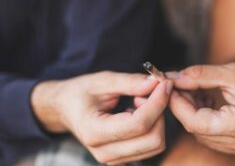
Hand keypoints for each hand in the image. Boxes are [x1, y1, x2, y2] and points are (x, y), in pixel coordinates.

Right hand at [31, 71, 172, 164]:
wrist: (65, 109)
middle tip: (147, 92)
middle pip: (153, 139)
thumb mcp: (102, 81)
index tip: (164, 83)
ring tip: (139, 102)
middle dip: (159, 111)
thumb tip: (157, 83)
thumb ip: (130, 82)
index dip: (157, 102)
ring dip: (157, 119)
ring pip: (155, 144)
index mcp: (94, 131)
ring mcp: (113, 159)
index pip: (139, 124)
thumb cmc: (80, 93)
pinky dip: (153, 126)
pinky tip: (137, 112)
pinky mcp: (122, 158)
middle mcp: (104, 152)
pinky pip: (150, 146)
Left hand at [167, 63, 234, 154]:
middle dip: (183, 105)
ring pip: (200, 132)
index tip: (171, 87)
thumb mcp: (232, 73)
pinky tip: (206, 100)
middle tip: (180, 85)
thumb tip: (175, 77)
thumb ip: (200, 76)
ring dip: (192, 111)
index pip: (195, 122)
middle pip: (195, 128)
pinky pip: (210, 134)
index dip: (178, 105)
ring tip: (196, 91)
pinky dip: (202, 117)